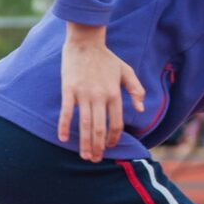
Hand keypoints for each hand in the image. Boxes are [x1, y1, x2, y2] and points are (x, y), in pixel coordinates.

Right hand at [60, 24, 141, 161]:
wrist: (85, 43)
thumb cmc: (106, 58)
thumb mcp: (126, 71)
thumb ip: (136, 90)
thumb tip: (141, 109)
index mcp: (114, 94)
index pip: (115, 123)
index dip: (113, 138)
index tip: (108, 147)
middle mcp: (99, 96)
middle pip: (100, 128)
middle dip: (98, 147)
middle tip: (95, 160)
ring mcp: (83, 94)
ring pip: (84, 124)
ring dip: (84, 143)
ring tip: (84, 156)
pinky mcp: (69, 90)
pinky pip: (66, 112)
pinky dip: (64, 126)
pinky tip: (62, 138)